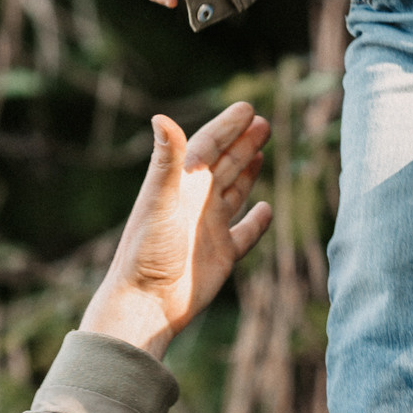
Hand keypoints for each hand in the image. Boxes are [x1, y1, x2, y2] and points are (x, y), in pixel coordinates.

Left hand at [80, 103, 273, 358]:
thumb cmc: (148, 251)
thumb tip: (160, 117)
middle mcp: (195, 203)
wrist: (146, 303)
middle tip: (262, 122)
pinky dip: (256, 222)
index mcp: (181, 185)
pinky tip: (265, 209)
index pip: (207, 147)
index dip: (227, 127)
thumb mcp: (159, 200)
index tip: (247, 109)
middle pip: (223, 164)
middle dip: (242, 142)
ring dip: (247, 171)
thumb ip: (165, 160)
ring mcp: (209, 229)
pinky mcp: (221, 255)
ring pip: (233, 192)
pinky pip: (244, 234)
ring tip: (261, 149)